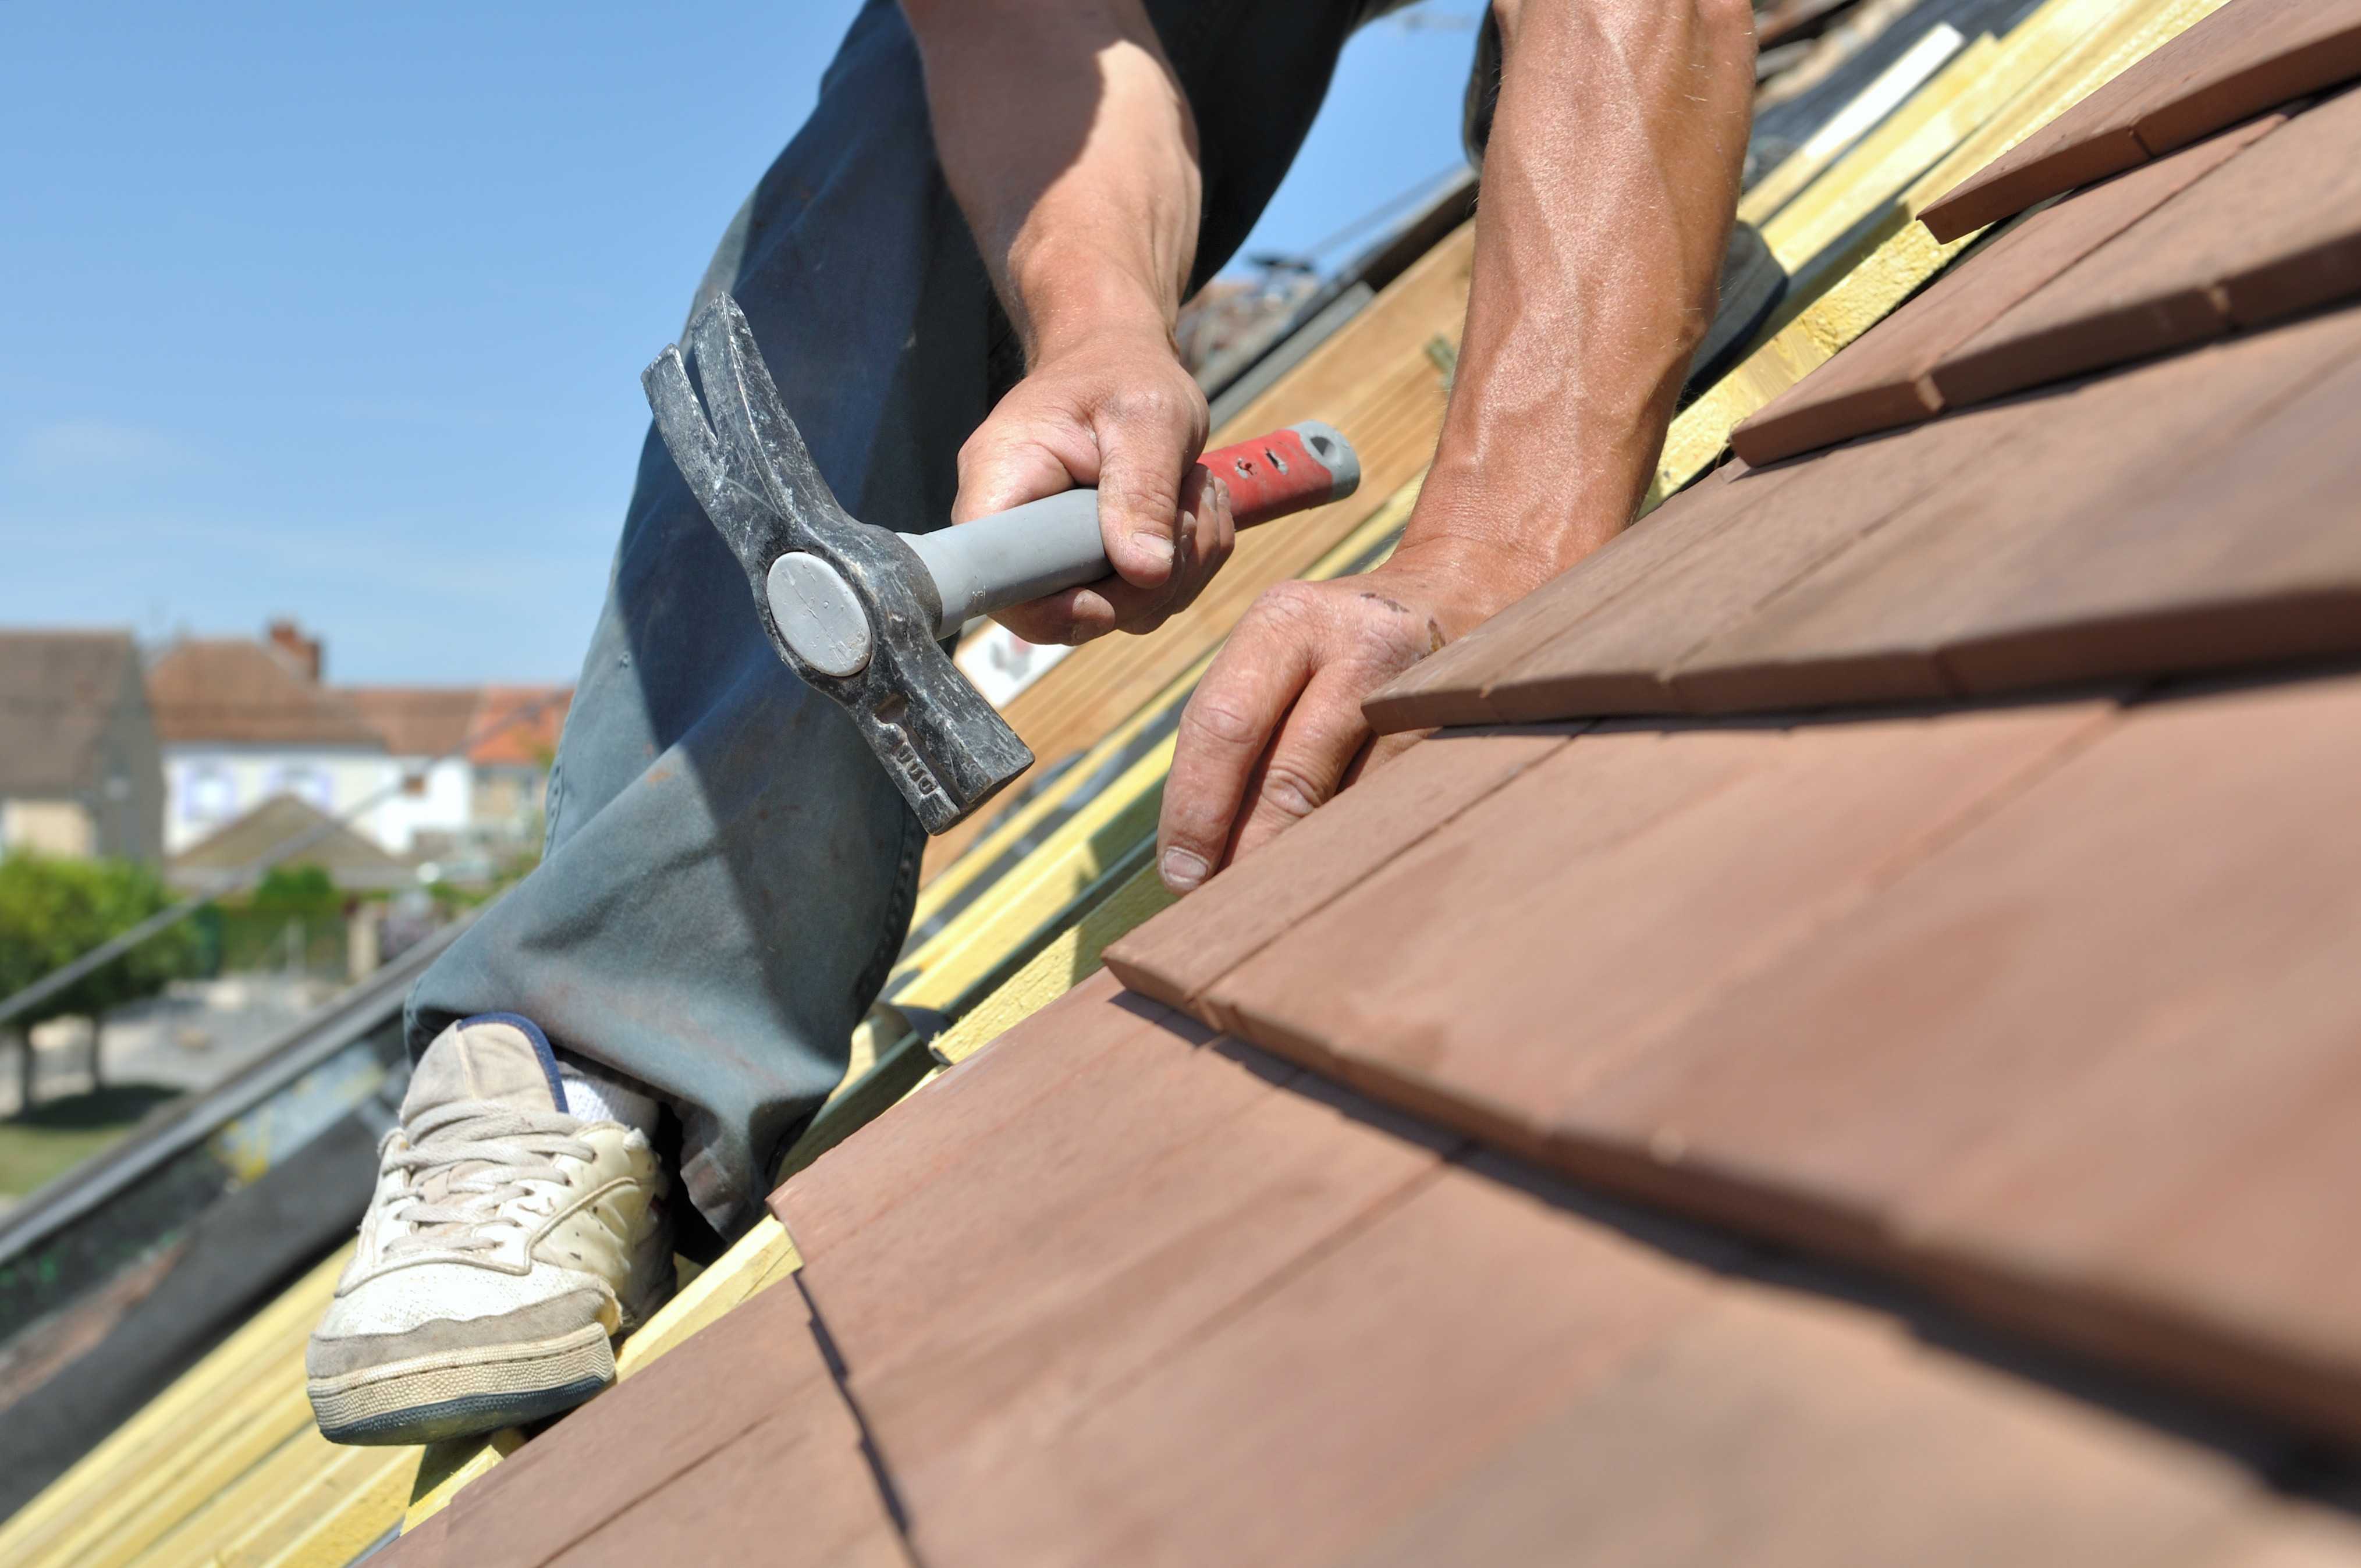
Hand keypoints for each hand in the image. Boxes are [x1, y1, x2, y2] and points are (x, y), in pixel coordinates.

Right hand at [951, 327, 1234, 644]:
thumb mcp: (1147, 416)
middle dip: (1144, 585)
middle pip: (1064, 608)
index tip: (1107, 598)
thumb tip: (1145, 573)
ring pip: (1119, 612)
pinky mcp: (1093, 565)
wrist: (1121, 359)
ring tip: (1196, 495)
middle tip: (1189, 515)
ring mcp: (1055, 552)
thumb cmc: (1124, 372)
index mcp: (1001, 480)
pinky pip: (1145, 599)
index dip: (1047, 610)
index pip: (993, 576)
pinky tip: (1196, 511)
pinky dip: (1188, 566)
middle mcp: (1016, 526)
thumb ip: (1143, 492)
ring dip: (1180, 569)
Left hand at [1155, 542, 1492, 892]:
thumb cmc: (1335, 644)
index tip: (1180, 874)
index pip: (1224, 725)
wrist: (1453, 595)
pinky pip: (1391, 808)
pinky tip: (1331, 868)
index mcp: (1287, 621)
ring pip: (1346, 805)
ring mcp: (1415, 692)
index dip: (1196, 809)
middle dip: (1247, 852)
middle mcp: (1355, 646)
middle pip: (1288, 776)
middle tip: (1222, 906)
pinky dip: (1352, 844)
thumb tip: (1194, 845)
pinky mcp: (1455, 734)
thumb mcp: (1278, 650)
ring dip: (1301, 861)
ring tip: (1272, 899)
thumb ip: (1234, 726)